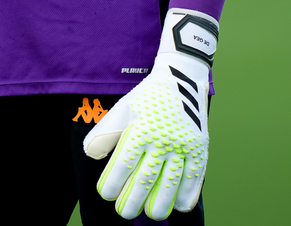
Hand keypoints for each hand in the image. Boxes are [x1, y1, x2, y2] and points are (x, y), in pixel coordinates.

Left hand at [84, 9, 217, 220]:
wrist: (181, 78)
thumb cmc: (147, 97)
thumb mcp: (123, 108)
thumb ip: (105, 131)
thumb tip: (90, 154)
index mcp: (141, 129)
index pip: (124, 164)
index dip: (113, 183)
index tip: (105, 194)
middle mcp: (162, 139)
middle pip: (146, 180)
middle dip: (132, 201)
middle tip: (124, 213)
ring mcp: (183, 145)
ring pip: (170, 184)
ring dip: (159, 205)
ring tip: (150, 214)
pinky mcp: (199, 148)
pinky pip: (194, 179)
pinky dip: (185, 196)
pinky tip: (176, 206)